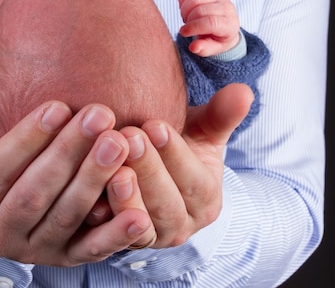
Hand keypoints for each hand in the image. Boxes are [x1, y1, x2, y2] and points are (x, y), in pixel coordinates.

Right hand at [0, 98, 153, 264]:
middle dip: (68, 154)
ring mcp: (34, 251)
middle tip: (99, 116)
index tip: (57, 106)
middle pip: (34, 194)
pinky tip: (140, 214)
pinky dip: (117, 235)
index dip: (25, 140)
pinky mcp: (66, 260)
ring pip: (66, 218)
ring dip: (94, 182)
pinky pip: (92, 250)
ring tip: (120, 143)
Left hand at [116, 83, 253, 247]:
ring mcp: (152, 238)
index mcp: (206, 199)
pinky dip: (103, 217)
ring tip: (112, 165)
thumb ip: (221, 115)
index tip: (154, 125)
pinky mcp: (123, 244)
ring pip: (141, 223)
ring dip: (125, 196)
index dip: (175, 154)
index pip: (195, 180)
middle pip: (167, 203)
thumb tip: (244, 92)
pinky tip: (90, 193)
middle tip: (127, 136)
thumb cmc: (174, 147)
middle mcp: (182, 225)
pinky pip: (113, 237)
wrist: (146, 174)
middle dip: (148, 170)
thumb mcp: (201, 132)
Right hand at [178, 0, 240, 56]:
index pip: (210, 22)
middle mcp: (226, 7)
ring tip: (186, 16)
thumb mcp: (214, 48)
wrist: (225, 24)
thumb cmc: (217, 37)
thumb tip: (193, 47)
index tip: (183, 32)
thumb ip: (204, 49)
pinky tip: (183, 5)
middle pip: (201, 9)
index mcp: (229, 24)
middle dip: (188, 19)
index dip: (193, 27)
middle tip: (186, 25)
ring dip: (185, 8)